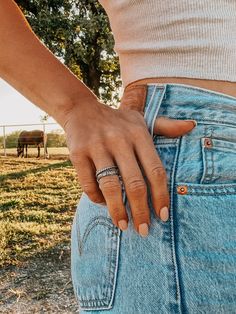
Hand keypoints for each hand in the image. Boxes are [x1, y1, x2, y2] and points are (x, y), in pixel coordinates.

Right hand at [64, 100, 195, 236]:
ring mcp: (97, 146)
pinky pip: (88, 184)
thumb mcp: (142, 120)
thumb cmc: (117, 121)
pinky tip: (103, 204)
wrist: (81, 110)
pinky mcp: (78, 154)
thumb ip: (166, 126)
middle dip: (141, 211)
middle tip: (144, 230)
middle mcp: (119, 140)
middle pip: (134, 183)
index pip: (156, 170)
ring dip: (117, 211)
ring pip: (110, 186)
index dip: (161, 196)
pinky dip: (97, 199)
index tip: (163, 215)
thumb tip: (192, 126)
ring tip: (123, 225)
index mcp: (139, 134)